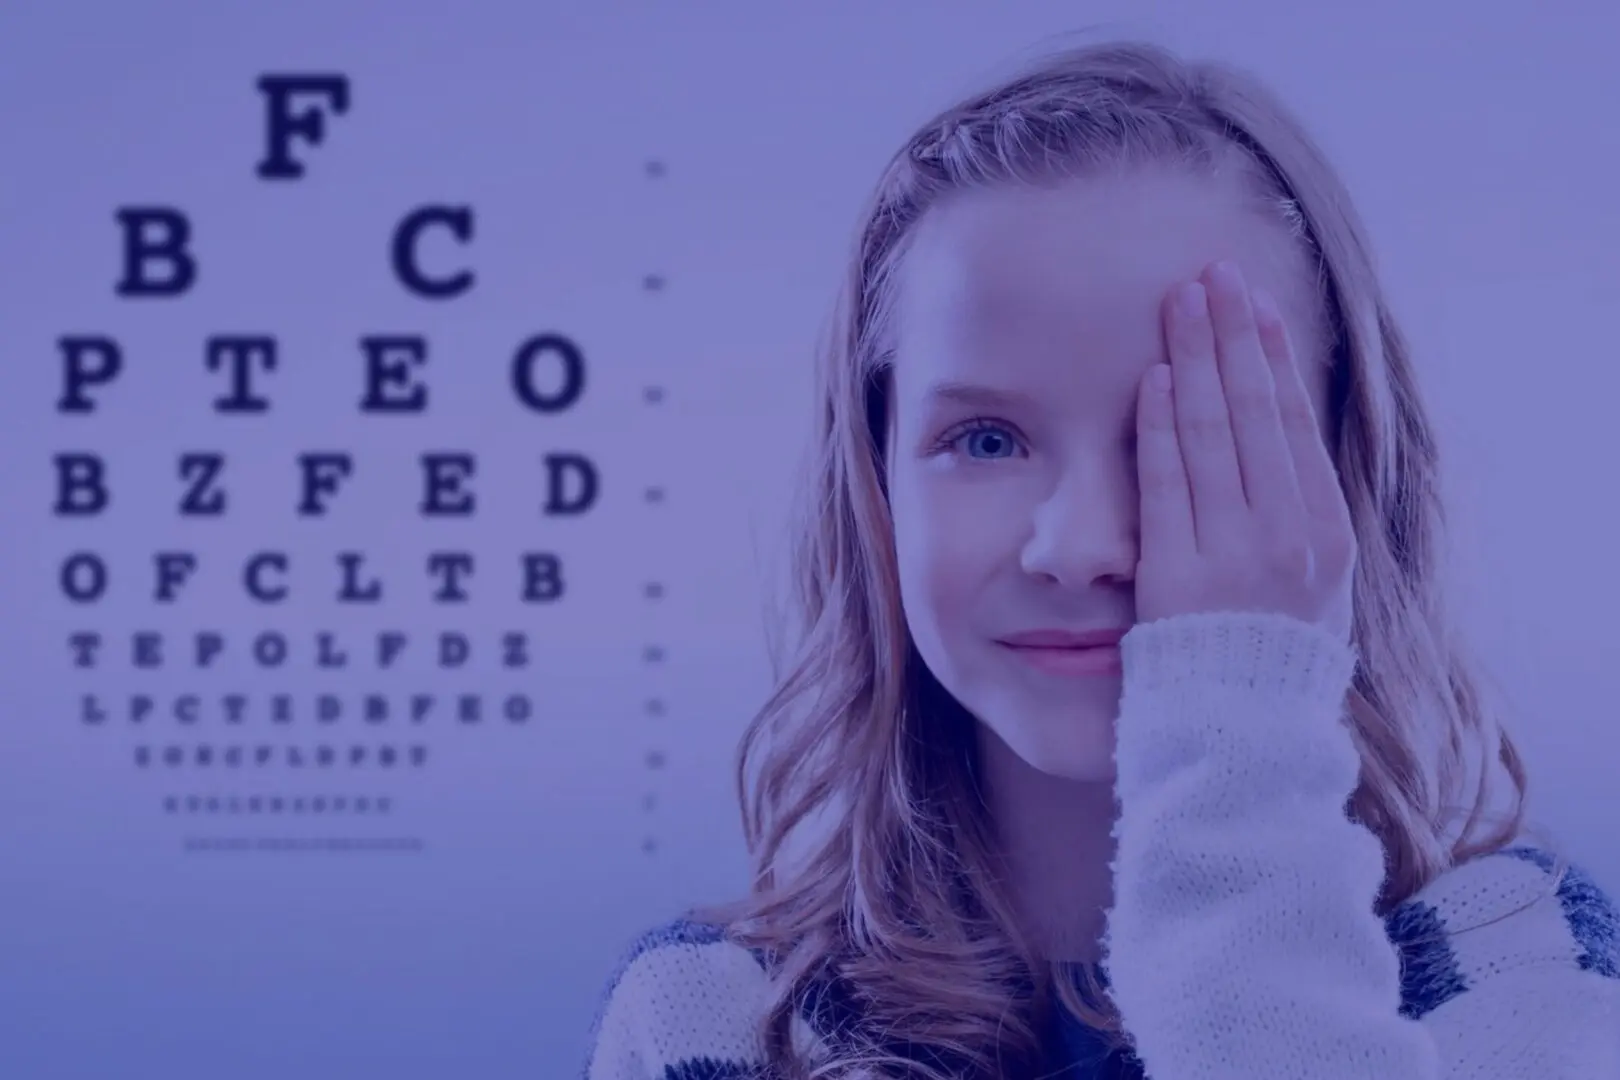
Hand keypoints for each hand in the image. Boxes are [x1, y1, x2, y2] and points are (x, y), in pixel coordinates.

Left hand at [1133, 261, 1354, 639]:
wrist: (1240, 732)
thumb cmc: (1269, 654)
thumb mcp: (1313, 584)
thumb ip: (1300, 514)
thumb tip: (1278, 438)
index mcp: (1327, 534)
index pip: (1295, 424)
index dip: (1274, 357)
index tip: (1254, 305)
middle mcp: (1289, 536)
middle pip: (1256, 412)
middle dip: (1233, 334)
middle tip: (1213, 273)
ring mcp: (1235, 553)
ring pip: (1215, 434)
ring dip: (1196, 357)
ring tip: (1181, 300)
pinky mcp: (1179, 574)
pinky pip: (1169, 483)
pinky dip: (1162, 425)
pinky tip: (1157, 375)